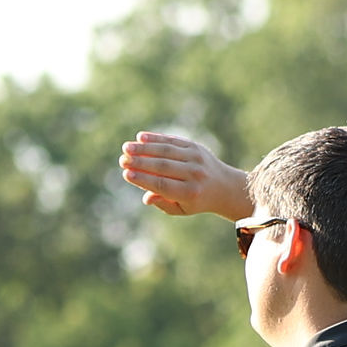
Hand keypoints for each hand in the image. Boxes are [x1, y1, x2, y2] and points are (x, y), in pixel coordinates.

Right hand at [119, 131, 248, 219]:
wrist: (224, 186)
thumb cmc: (196, 200)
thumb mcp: (181, 209)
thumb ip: (163, 204)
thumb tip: (146, 197)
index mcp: (190, 193)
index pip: (162, 185)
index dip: (143, 179)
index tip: (126, 174)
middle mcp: (194, 174)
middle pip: (162, 166)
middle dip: (140, 162)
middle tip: (122, 160)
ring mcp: (196, 158)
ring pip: (166, 151)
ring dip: (144, 148)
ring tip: (126, 147)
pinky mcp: (195, 146)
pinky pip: (173, 140)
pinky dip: (156, 138)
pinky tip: (141, 137)